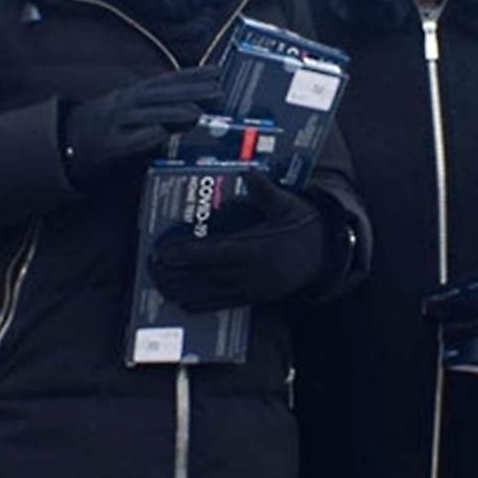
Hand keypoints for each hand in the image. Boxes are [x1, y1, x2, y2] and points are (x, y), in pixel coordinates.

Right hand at [62, 66, 222, 188]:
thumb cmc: (110, 126)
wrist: (66, 142)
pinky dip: (143, 137)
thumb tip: (199, 108)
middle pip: (161, 95)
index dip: (193, 74)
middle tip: (217, 93)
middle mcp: (126, 104)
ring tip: (197, 113)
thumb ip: (165, 110)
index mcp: (135, 94)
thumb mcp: (136, 111)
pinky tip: (160, 135)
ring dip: (172, 113)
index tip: (218, 70)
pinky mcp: (108, 147)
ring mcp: (116, 124)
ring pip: (146, 115)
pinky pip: (127, 142)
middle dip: (189, 92)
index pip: (168, 80)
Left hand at [149, 172, 325, 310]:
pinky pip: (219, 305)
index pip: (215, 253)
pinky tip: (180, 300)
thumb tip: (247, 171)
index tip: (163, 251)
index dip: (186, 254)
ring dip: (181, 290)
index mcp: (259, 248)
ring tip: (159, 282)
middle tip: (152, 266)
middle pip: (205, 277)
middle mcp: (253, 273)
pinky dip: (197, 304)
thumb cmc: (303, 224)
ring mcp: (252, 289)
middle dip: (175, 274)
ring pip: (208, 294)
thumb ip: (265, 189)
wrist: (326, 254)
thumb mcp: (287, 203)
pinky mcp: (253, 299)